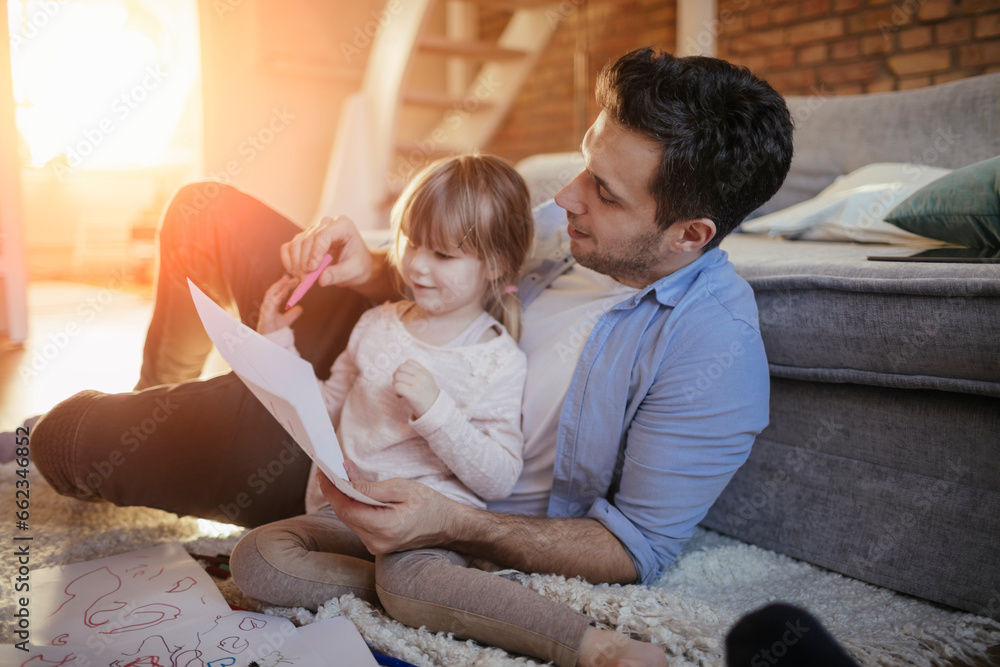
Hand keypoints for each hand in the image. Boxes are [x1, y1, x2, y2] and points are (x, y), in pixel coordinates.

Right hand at [257, 275, 302, 333]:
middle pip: (274, 290)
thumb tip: (300, 308)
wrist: (270, 342)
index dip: (285, 285)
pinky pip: (271, 305)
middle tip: (293, 276)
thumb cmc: (274, 331)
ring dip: (278, 286)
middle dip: (282, 283)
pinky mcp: (265, 316)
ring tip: (287, 280)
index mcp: (272, 305)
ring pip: (270, 295)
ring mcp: (265, 310)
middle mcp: (267, 305)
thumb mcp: (286, 321)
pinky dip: (277, 297)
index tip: (296, 280)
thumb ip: (292, 314)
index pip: (278, 292)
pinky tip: (284, 292)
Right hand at [280, 215, 373, 287]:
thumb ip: (339, 274)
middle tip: (305, 279)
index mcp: (342, 225)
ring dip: (295, 262)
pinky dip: (288, 260)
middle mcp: (326, 223)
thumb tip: (321, 279)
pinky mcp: (304, 239)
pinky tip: (292, 272)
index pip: (323, 234)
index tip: (312, 269)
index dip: (315, 252)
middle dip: (304, 260)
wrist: (355, 265)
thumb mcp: (354, 270)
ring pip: (296, 242)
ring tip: (301, 278)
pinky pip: (289, 247)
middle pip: (308, 239)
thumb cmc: (358, 264)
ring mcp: (313, 230)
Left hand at [318, 464, 463, 553]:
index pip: (347, 509)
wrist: (446, 525)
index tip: (323, 473)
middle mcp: (377, 542)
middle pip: (345, 515)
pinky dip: (354, 506)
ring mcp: (376, 546)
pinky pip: (358, 523)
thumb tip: (345, 483)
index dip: (331, 491)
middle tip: (330, 470)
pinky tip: (354, 491)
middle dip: (335, 492)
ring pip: (349, 519)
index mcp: (385, 527)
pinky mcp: (376, 544)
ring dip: (344, 498)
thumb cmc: (429, 505)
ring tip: (341, 476)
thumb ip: (371, 489)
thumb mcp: (402, 488)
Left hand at [392, 360, 439, 417]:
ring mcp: (418, 385)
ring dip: (395, 384)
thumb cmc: (427, 397)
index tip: (405, 379)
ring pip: (397, 376)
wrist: (435, 412)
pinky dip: (395, 392)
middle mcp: (422, 377)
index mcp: (425, 372)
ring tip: (400, 392)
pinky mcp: (413, 394)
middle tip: (400, 385)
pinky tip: (400, 397)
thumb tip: (397, 371)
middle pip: (401, 368)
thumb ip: (416, 374)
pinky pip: (397, 387)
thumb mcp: (426, 381)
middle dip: (396, 376)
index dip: (403, 369)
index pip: (409, 362)